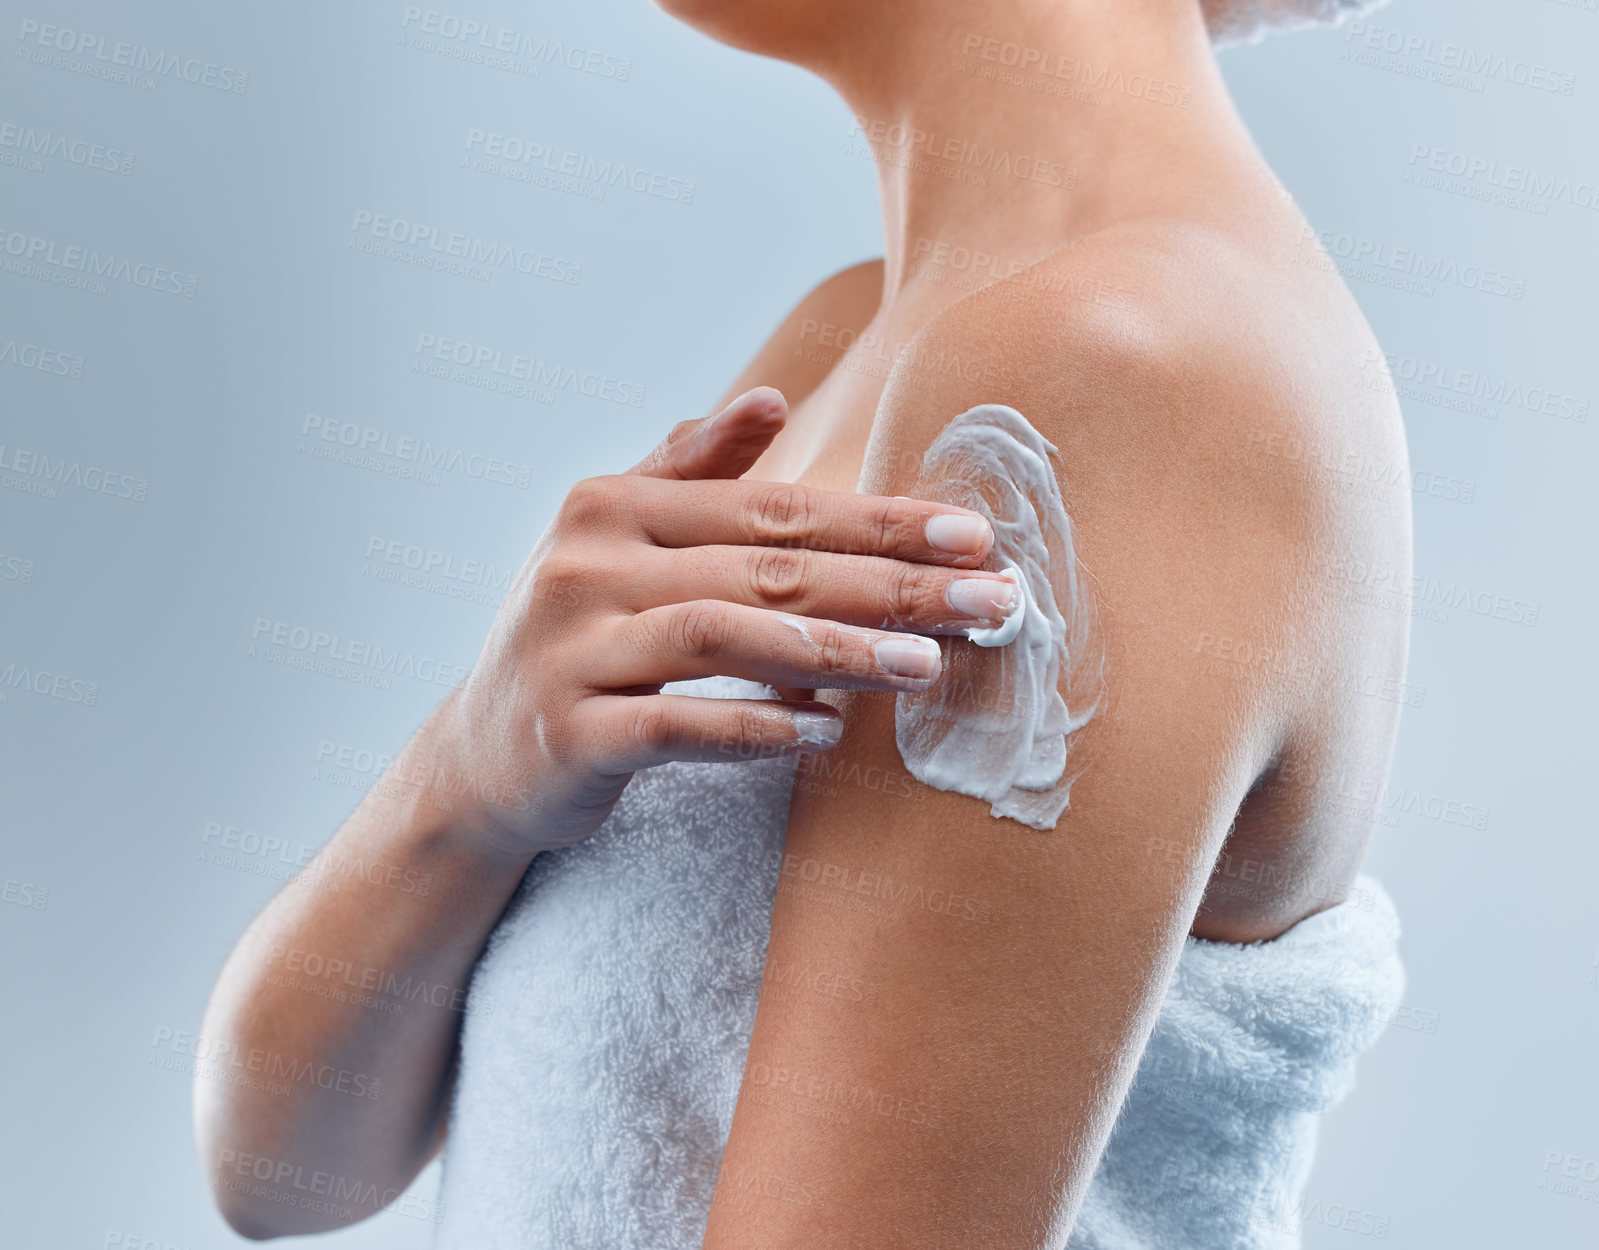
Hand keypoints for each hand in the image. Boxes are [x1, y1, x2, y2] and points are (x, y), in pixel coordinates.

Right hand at [432, 387, 1018, 856]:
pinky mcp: (570, 732)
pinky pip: (675, 726)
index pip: (773, 509)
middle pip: (764, 568)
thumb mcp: (617, 541)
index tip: (975, 536)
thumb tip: (768, 400)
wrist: (482, 756)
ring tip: (926, 667)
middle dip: (889, 585)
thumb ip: (688, 470)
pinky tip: (823, 733)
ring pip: (723, 636)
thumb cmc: (579, 637)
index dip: (880, 521)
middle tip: (990, 603)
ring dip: (836, 653)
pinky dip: (753, 727)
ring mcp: (572, 648)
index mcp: (613, 506)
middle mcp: (586, 564)